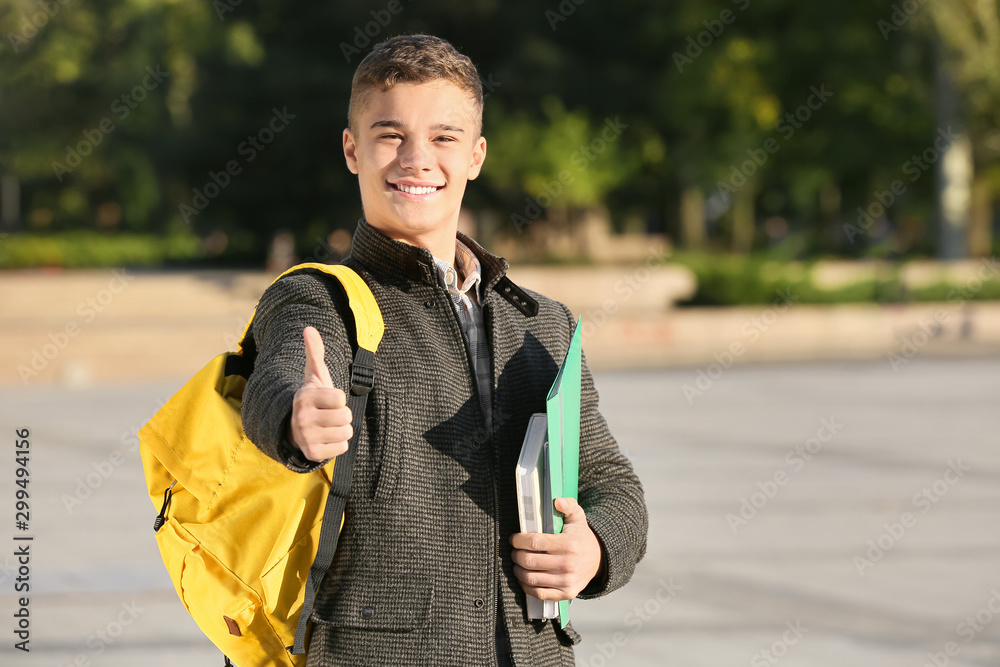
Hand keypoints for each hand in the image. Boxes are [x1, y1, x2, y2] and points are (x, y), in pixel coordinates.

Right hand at [288, 326, 352, 461]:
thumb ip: (315, 352)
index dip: (339, 399)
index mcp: (304, 397)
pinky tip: (326, 439)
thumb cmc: (313, 399)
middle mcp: (302, 418)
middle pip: (346, 417)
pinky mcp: (312, 453)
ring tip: (328, 426)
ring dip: (341, 430)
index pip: (341, 398)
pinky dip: (338, 444)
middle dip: (342, 416)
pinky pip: (343, 447)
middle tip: (328, 415)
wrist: (295, 428)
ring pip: (346, 432)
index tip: (327, 400)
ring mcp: (306, 437)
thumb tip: (309, 329)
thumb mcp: (314, 376)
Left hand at [510, 497, 603, 600]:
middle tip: (514, 552)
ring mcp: (566, 580)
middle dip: (516, 556)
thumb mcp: (578, 518)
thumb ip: (569, 506)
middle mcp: (567, 563)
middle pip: (529, 561)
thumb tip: (558, 501)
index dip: (519, 540)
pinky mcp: (566, 593)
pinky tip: (524, 579)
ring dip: (518, 571)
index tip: (513, 539)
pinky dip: (527, 587)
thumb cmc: (582, 537)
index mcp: (567, 544)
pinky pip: (539, 593)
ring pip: (531, 578)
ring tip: (517, 564)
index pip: (534, 542)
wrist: (598, 560)